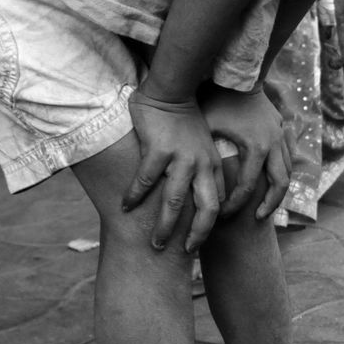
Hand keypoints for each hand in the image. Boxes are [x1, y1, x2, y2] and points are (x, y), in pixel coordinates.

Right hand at [124, 84, 224, 251]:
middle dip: (196, 236)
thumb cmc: (185, 120)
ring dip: (165, 226)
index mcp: (215, 166)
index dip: (211, 225)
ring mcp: (182, 158)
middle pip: (205, 210)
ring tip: (155, 243)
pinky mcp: (159, 150)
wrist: (173, 89)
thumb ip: (201, 167)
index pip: (218, 203)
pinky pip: (146, 181)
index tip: (200, 240)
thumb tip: (197, 191)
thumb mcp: (203, 145)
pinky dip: (135, 197)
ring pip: (175, 202)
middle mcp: (203, 165)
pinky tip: (125, 208)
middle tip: (185, 253)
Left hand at [197, 84, 292, 219]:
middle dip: (269, 205)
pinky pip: (289, 158)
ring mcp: (281, 136)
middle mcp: (274, 145)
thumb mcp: (205, 127)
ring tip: (266, 205)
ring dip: (278, 191)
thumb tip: (180, 180)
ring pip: (288, 172)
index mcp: (255, 147)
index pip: (247, 186)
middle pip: (280, 184)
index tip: (222, 215)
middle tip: (256, 219)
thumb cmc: (215, 99)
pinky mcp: (282, 129)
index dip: (235, 204)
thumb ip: (202, 153)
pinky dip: (282, 172)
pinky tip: (271, 180)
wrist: (237, 73)